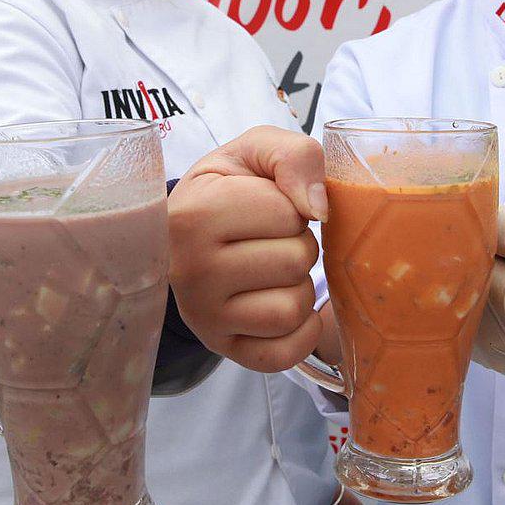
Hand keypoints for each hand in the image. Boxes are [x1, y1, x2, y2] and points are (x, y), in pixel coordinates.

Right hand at [167, 127, 326, 372]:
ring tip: (273, 269)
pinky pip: (284, 354)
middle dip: (298, 244)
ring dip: (298, 286)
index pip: (288, 214)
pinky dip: (299, 332)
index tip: (265, 205)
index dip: (291, 206)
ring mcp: (203, 316)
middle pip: (295, 261)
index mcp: (194, 215)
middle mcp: (190, 271)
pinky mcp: (221, 347)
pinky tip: (282, 302)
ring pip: (292, 309)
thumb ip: (294, 155)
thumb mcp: (254, 150)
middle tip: (272, 238)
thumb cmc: (228, 185)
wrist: (185, 228)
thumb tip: (319, 208)